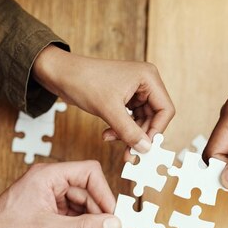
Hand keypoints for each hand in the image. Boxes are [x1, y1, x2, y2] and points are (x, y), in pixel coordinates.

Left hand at [0, 161, 122, 227]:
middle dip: (101, 218)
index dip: (105, 195)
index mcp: (47, 176)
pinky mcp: (43, 217)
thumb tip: (113, 225)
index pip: (89, 173)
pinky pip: (71, 221)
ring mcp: (46, 201)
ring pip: (81, 210)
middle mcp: (48, 184)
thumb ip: (84, 227)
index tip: (114, 217)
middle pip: (88, 193)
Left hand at [33, 45, 174, 152]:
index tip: (144, 146)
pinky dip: (121, 129)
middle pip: (154, 117)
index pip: (165, 110)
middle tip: (129, 153)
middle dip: (140, 135)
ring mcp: (135, 90)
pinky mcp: (124, 97)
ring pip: (142, 121)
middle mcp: (145, 82)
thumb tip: (145, 148)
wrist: (61, 74)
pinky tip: (108, 134)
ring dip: (128, 134)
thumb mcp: (109, 110)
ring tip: (111, 140)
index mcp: (148, 78)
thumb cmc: (84, 81)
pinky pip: (130, 119)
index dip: (157, 130)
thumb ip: (129, 131)